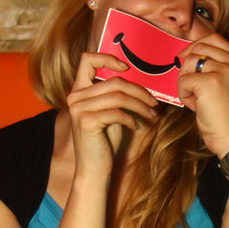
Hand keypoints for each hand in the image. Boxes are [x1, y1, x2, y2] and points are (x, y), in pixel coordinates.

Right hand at [66, 52, 158, 177]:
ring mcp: (79, 108)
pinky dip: (132, 119)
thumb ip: (115, 96)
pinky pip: (118, 112)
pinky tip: (136, 126)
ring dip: (141, 105)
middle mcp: (75, 97)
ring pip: (119, 96)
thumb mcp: (110, 113)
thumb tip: (139, 82)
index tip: (126, 68)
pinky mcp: (87, 121)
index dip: (108, 59)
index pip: (87, 60)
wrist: (94, 168)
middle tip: (153, 102)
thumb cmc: (104, 141)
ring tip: (151, 114)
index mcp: (79, 91)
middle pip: (115, 82)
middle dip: (140, 91)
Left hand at [177, 34, 228, 157]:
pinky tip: (195, 107)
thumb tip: (188, 56)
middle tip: (186, 81)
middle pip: (200, 47)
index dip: (197, 46)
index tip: (186, 57)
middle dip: (187, 63)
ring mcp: (224, 71)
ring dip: (185, 81)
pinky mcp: (210, 83)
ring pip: (189, 63)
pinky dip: (183, 95)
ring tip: (195, 99)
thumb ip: (218, 69)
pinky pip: (184, 80)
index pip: (215, 39)